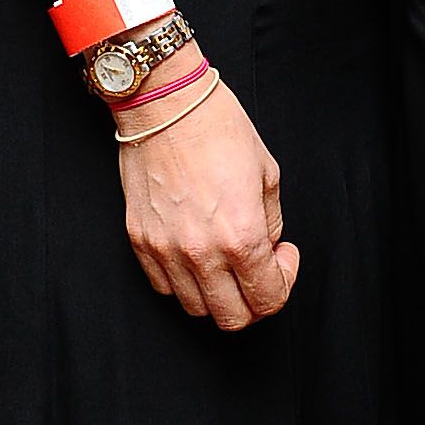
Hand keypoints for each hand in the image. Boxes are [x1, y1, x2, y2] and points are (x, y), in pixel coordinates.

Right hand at [118, 80, 299, 327]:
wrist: (166, 105)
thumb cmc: (218, 129)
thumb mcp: (268, 174)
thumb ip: (271, 223)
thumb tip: (268, 249)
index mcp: (241, 236)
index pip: (268, 300)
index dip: (284, 283)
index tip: (283, 257)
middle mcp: (201, 252)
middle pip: (231, 319)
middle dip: (253, 301)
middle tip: (258, 270)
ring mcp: (165, 250)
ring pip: (196, 308)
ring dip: (218, 293)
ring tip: (225, 259)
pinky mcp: (140, 241)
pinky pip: (164, 286)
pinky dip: (184, 281)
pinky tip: (196, 253)